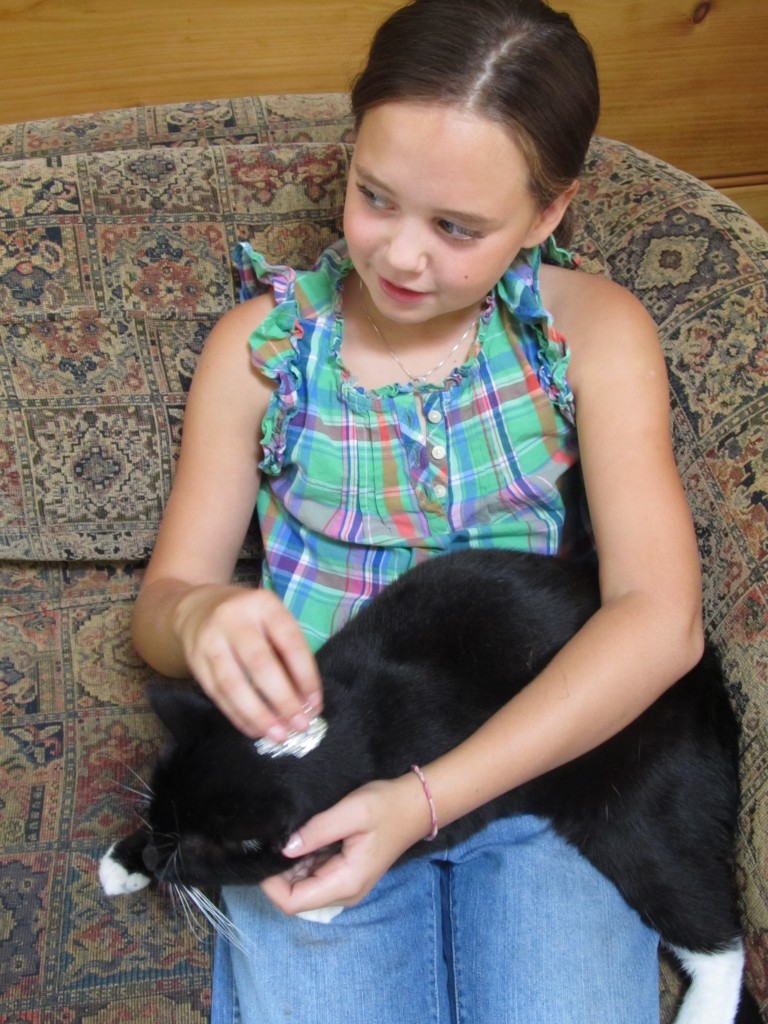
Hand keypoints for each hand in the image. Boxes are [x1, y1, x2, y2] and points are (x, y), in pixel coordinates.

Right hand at [172, 583, 321, 738]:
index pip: (290, 643)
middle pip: (260, 664)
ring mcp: (210, 640)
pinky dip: (238, 715)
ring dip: (258, 715)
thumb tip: (305, 702)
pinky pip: (217, 694)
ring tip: (278, 735)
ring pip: (233, 684)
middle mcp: (234, 619)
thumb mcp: (272, 620)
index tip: (315, 703)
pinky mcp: (195, 661)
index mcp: (263, 605)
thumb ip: (289, 654)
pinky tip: (255, 729)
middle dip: (283, 699)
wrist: (198, 607)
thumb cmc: (249, 618)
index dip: (305, 676)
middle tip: (300, 725)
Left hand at [260, 774, 434, 915]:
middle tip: (273, 839)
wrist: (415, 806)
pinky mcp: (344, 875)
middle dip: (278, 873)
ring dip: (290, 865)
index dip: (270, 884)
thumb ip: (317, 831)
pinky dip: (303, 861)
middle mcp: (343, 892)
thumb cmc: (386, 806)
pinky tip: (304, 837)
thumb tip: (285, 847)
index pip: (293, 903)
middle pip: (295, 897)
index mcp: (345, 883)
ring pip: (302, 887)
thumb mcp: (352, 812)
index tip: (263, 853)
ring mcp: (344, 886)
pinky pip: (314, 876)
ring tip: (288, 834)